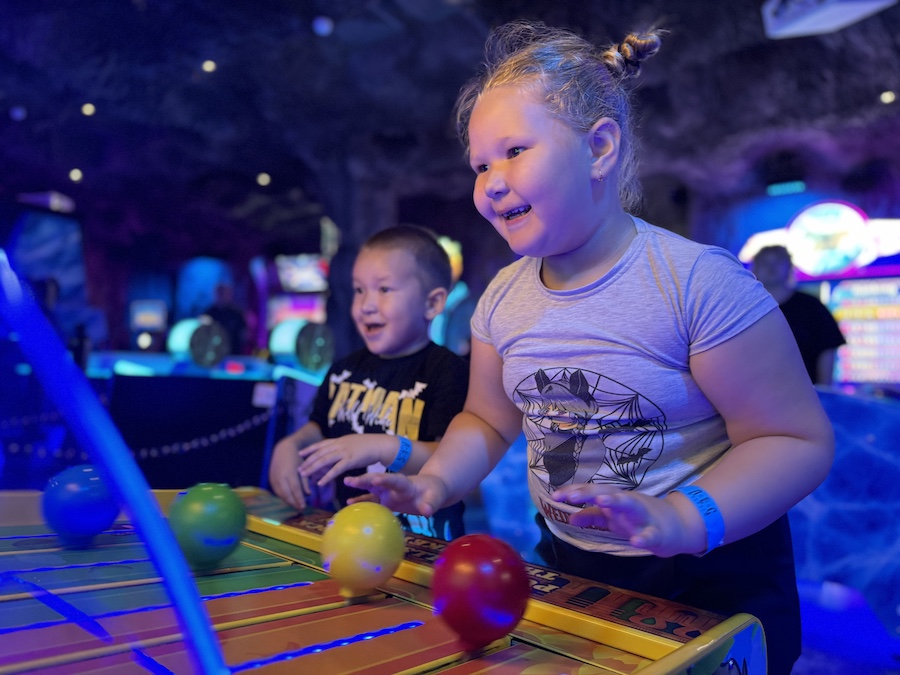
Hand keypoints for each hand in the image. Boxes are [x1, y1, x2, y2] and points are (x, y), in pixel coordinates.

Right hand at [268, 435, 311, 510]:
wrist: (283, 450)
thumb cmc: (297, 459)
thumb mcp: (303, 468)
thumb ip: (305, 482)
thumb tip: (308, 495)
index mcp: (290, 473)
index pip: (295, 490)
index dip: (299, 499)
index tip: (303, 507)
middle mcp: (280, 476)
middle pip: (287, 494)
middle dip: (294, 503)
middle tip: (300, 509)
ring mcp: (274, 478)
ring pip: (281, 494)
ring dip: (288, 501)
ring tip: (295, 506)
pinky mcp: (270, 479)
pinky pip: (276, 491)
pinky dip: (283, 497)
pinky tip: (289, 500)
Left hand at [298, 435, 392, 486]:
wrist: (381, 444)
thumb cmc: (369, 445)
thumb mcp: (353, 443)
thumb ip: (343, 447)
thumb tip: (337, 452)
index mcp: (340, 440)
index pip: (321, 444)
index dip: (310, 449)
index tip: (300, 454)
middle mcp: (340, 445)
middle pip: (320, 453)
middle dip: (308, 461)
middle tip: (298, 469)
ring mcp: (344, 452)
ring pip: (324, 460)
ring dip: (312, 468)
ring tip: (304, 476)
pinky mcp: (350, 460)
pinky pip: (336, 469)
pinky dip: (327, 476)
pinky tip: (320, 483)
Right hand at [344, 472, 447, 516]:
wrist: (432, 489)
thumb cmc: (434, 492)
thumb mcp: (436, 497)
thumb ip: (431, 503)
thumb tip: (427, 511)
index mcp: (406, 484)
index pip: (394, 480)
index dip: (385, 480)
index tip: (374, 480)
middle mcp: (394, 486)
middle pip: (378, 480)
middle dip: (365, 480)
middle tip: (350, 480)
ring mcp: (388, 492)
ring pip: (371, 488)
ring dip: (359, 485)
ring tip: (345, 482)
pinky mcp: (386, 500)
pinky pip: (372, 501)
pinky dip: (361, 501)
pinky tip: (348, 503)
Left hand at [551, 484, 689, 557]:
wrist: (677, 526)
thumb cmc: (640, 519)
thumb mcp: (613, 517)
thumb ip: (592, 516)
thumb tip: (570, 518)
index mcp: (615, 499)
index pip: (592, 492)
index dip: (574, 493)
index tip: (555, 496)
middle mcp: (628, 503)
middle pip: (607, 493)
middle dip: (589, 492)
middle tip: (571, 495)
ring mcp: (644, 516)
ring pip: (630, 505)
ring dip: (616, 501)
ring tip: (602, 501)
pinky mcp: (658, 532)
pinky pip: (650, 534)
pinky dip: (644, 537)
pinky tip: (635, 541)